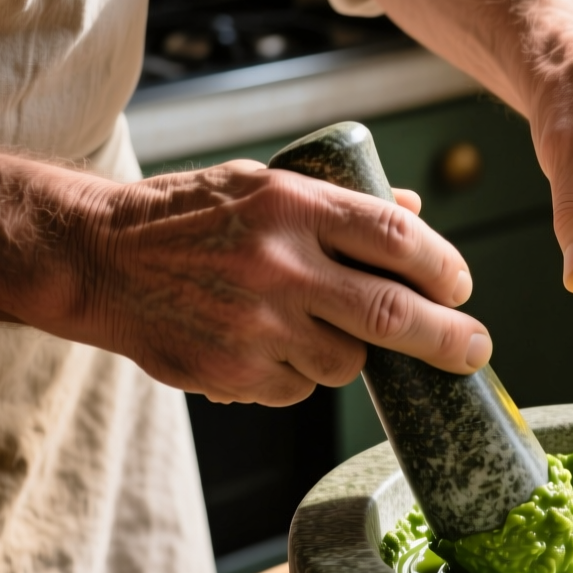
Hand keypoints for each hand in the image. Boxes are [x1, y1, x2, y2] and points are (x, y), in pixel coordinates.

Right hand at [79, 160, 486, 404]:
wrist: (96, 259)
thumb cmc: (191, 218)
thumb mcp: (264, 184)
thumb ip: (341, 204)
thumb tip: (416, 215)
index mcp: (293, 206)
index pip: (394, 238)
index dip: (442, 268)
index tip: (461, 290)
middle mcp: (278, 265)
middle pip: (391, 313)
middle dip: (449, 339)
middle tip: (477, 350)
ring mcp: (255, 325)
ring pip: (347, 362)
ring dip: (354, 354)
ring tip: (316, 327)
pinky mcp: (233, 373)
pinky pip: (299, 388)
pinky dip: (300, 374)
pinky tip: (265, 346)